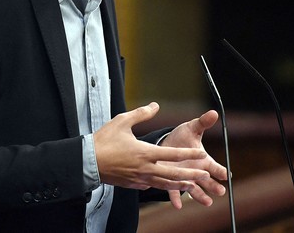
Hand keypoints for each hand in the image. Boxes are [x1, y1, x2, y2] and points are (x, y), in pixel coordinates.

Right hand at [94, 102, 211, 192]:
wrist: (88, 161)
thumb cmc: (104, 141)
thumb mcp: (122, 121)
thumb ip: (141, 113)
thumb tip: (155, 106)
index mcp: (145, 152)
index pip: (173, 154)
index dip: (189, 155)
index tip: (202, 154)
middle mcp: (145, 168)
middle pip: (174, 174)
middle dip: (191, 174)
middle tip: (205, 175)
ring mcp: (139, 178)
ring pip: (164, 184)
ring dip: (180, 184)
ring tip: (192, 185)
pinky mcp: (132, 184)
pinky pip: (151, 186)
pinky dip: (162, 186)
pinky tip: (166, 185)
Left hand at [159, 110, 227, 208]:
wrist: (164, 146)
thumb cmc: (181, 138)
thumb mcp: (192, 129)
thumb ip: (203, 123)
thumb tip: (214, 112)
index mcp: (203, 160)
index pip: (215, 166)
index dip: (221, 170)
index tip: (227, 174)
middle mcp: (196, 171)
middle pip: (208, 180)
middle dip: (214, 185)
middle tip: (221, 191)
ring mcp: (185, 178)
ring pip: (194, 189)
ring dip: (201, 196)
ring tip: (208, 202)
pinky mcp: (171, 181)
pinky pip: (174, 192)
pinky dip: (176, 198)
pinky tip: (178, 206)